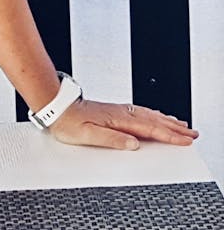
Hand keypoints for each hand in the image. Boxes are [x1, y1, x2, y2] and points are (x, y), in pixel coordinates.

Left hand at [49, 99, 199, 149]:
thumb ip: (112, 139)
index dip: (169, 135)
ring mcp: (116, 110)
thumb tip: (133, 143)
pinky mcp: (112, 110)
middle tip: (192, 133)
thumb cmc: (67, 121)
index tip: (185, 140)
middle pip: (152, 120)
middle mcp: (119, 112)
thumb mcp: (87, 134)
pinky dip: (152, 114)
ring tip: (180, 124)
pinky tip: (154, 116)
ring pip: (147, 114)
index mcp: (116, 119)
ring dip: (165, 120)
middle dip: (174, 127)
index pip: (148, 128)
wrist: (55, 105)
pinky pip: (138, 112)